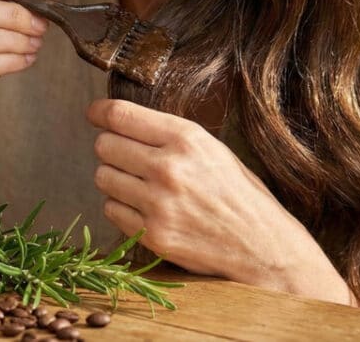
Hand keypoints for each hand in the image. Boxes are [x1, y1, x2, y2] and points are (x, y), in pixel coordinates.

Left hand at [86, 99, 354, 305]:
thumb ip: (168, 135)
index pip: (120, 115)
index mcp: (186, 139)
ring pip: (103, 177)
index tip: (94, 113)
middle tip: (129, 158)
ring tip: (141, 186)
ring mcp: (158, 204)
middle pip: (104, 145)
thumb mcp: (212, 150)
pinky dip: (122, 208)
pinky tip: (146, 210)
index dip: (101, 112)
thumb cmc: (239, 194)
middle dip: (112, 149)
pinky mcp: (152, 234)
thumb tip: (118, 119)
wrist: (264, 248)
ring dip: (115, 179)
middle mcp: (169, 167)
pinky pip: (111, 210)